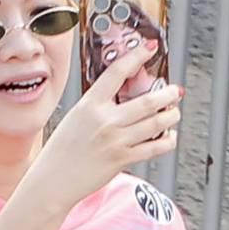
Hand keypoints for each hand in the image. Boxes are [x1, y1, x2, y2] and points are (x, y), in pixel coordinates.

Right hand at [36, 49, 182, 209]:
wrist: (53, 181)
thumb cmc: (61, 151)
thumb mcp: (76, 117)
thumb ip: (98, 105)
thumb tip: (123, 96)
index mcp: (90, 104)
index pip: (117, 72)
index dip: (137, 56)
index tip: (150, 48)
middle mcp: (105, 120)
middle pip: (147, 101)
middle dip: (168, 94)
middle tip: (175, 91)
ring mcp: (115, 141)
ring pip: (155, 123)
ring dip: (171, 116)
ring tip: (175, 112)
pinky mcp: (121, 160)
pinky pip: (154, 148)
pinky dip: (167, 141)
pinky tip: (169, 136)